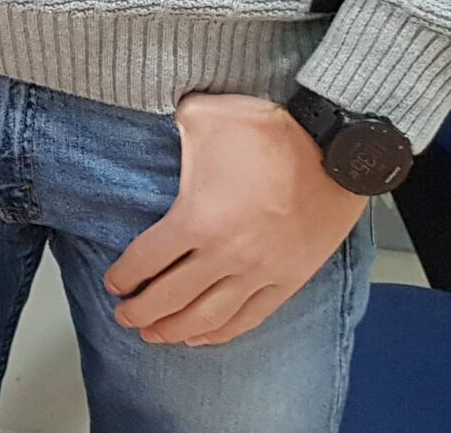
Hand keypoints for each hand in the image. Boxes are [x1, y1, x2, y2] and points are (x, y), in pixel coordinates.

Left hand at [105, 92, 370, 347]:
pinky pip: (250, 317)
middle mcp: (225, 254)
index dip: (124, 276)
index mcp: (197, 218)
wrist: (337, 154)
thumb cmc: (269, 132)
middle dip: (142, 312)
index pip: (147, 259)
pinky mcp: (288, 280)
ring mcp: (259, 272)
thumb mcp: (204, 114)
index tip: (113, 284)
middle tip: (124, 318)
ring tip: (154, 336)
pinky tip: (203, 337)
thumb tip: (154, 113)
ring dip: (177, 329)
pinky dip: (223, 332)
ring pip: (209, 316)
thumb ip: (171, 121)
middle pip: (172, 296)